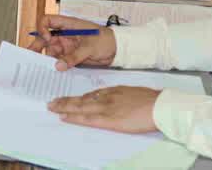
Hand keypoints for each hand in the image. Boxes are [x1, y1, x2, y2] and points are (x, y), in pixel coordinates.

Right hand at [26, 14, 116, 69]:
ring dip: (46, 59)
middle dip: (38, 46)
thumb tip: (59, 65)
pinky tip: (51, 72)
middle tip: (32, 56)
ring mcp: (67, 46)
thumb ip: (74, 56)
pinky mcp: (70, 57)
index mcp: (68, 25)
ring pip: (50, 51)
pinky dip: (55, 66)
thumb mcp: (90, 47)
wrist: (118, 51)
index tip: (47, 39)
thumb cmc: (107, 40)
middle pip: (45, 38)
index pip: (48, 21)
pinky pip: (59, 61)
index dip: (43, 29)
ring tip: (41, 68)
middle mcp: (65, 35)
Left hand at [47, 86, 161, 132]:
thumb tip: (119, 101)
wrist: (159, 105)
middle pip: (81, 99)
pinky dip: (74, 117)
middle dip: (66, 101)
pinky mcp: (108, 119)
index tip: (69, 99)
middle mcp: (106, 97)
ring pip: (80, 107)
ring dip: (64, 107)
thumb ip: (122, 96)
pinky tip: (64, 117)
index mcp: (113, 90)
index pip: (91, 94)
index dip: (78, 97)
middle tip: (52, 102)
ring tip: (52, 108)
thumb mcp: (133, 93)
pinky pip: (87, 118)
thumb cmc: (151, 100)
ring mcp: (106, 107)